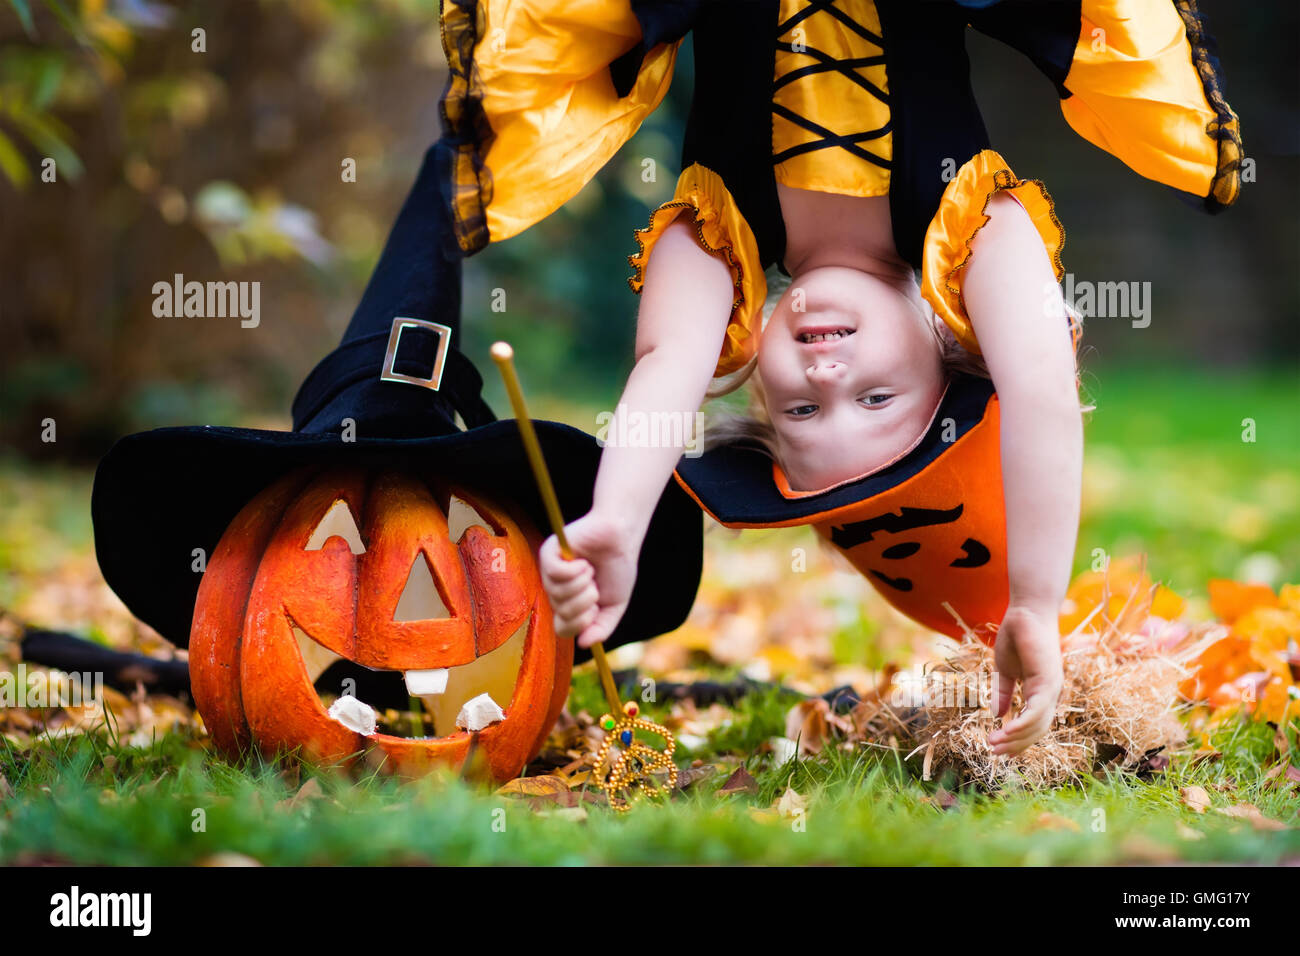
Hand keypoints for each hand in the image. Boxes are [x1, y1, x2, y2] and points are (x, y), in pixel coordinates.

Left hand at [538, 511, 639, 648]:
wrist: (620, 538)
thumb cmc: (616, 569)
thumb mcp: (614, 605)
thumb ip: (602, 628)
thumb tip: (583, 644)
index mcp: (570, 605)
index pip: (563, 629)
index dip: (581, 624)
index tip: (595, 610)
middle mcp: (557, 591)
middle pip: (562, 613)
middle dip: (585, 601)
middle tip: (594, 585)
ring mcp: (550, 572)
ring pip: (557, 593)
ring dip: (582, 583)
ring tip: (590, 570)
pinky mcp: (549, 553)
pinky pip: (555, 573)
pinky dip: (574, 570)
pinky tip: (584, 562)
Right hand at [987, 605, 1063, 754]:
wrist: (1025, 611)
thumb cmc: (1016, 636)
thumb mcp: (1005, 670)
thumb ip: (1004, 692)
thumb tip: (998, 715)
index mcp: (1042, 692)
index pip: (1034, 724)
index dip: (1018, 740)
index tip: (999, 749)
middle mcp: (1051, 693)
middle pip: (1038, 730)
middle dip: (1015, 744)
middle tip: (992, 751)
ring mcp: (1052, 688)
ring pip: (1038, 725)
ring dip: (1015, 738)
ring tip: (993, 743)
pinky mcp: (1048, 681)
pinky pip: (1036, 711)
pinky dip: (1022, 724)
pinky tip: (1004, 731)